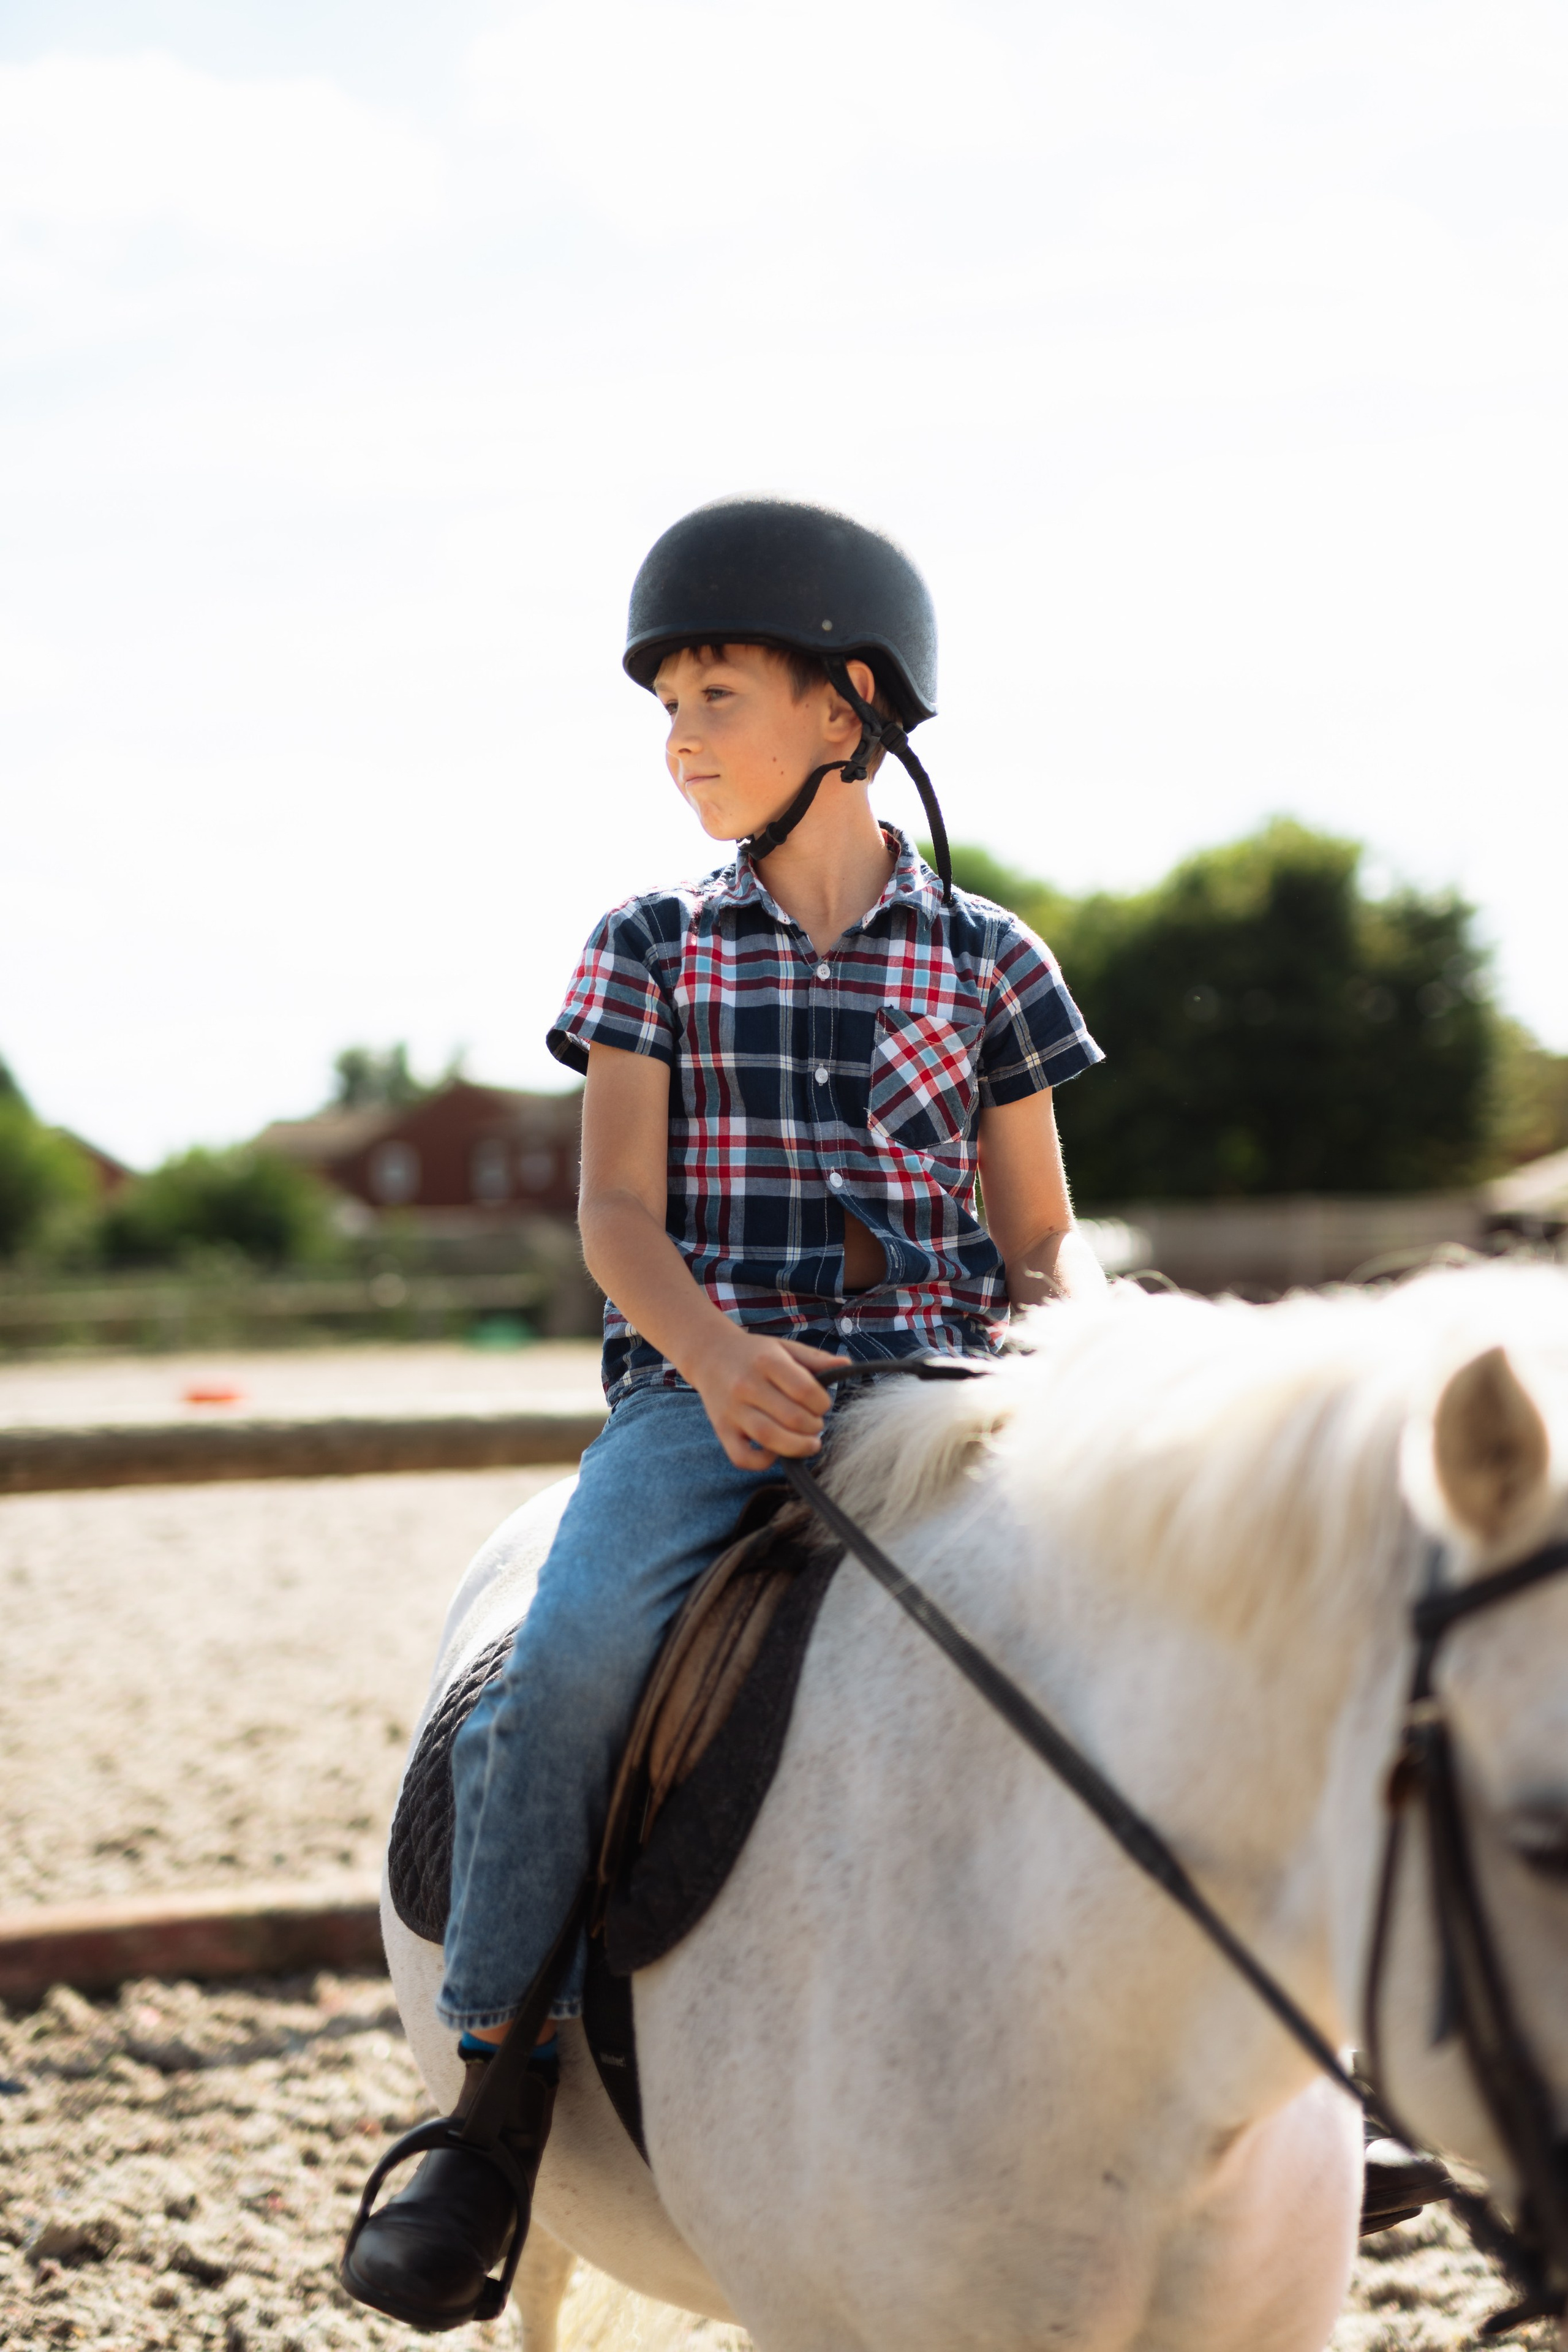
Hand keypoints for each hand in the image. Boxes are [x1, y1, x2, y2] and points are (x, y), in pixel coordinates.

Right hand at [687, 1329, 851, 1469]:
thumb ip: (815, 1359)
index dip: (823, 1403)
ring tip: (809, 1444)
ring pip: (769, 1438)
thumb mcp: (785, 1348)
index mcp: (766, 1362)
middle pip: (791, 1418)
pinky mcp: (722, 1430)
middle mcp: (746, 1386)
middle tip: (815, 1424)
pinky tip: (776, 1450)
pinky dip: (764, 1462)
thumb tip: (846, 1365)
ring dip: (797, 1447)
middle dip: (814, 1426)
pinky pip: (743, 1458)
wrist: (709, 1354)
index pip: (804, 1390)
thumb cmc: (755, 1354)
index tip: (822, 1404)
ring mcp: (732, 1410)